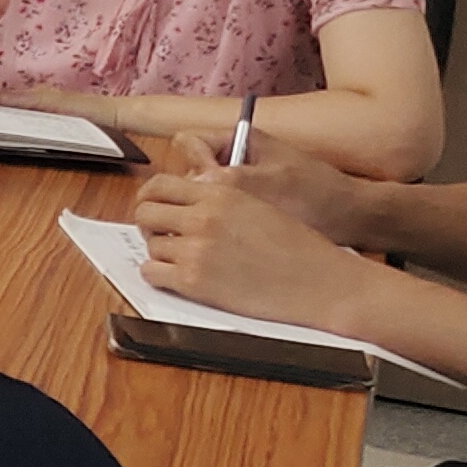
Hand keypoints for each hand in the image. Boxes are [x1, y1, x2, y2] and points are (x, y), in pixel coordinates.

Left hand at [135, 142, 381, 330]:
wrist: (321, 281)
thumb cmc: (299, 247)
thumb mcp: (259, 205)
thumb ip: (220, 201)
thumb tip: (187, 204)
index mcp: (220, 192)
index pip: (160, 185)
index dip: (152, 198)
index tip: (155, 208)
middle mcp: (204, 216)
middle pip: (145, 213)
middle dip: (151, 225)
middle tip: (164, 236)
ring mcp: (196, 249)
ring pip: (150, 246)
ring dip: (161, 253)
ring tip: (184, 260)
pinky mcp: (194, 281)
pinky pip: (151, 274)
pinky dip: (159, 276)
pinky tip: (179, 277)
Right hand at [161, 133, 374, 243]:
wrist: (351, 219)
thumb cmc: (318, 196)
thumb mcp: (273, 184)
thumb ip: (228, 179)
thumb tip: (190, 184)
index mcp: (239, 139)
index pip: (188, 143)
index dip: (192, 165)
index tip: (209, 187)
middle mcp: (234, 158)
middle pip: (188, 171)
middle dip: (195, 193)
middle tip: (217, 211)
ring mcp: (238, 183)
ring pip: (198, 196)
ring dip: (206, 213)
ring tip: (230, 228)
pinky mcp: (244, 206)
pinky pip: (215, 212)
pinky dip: (218, 224)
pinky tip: (236, 237)